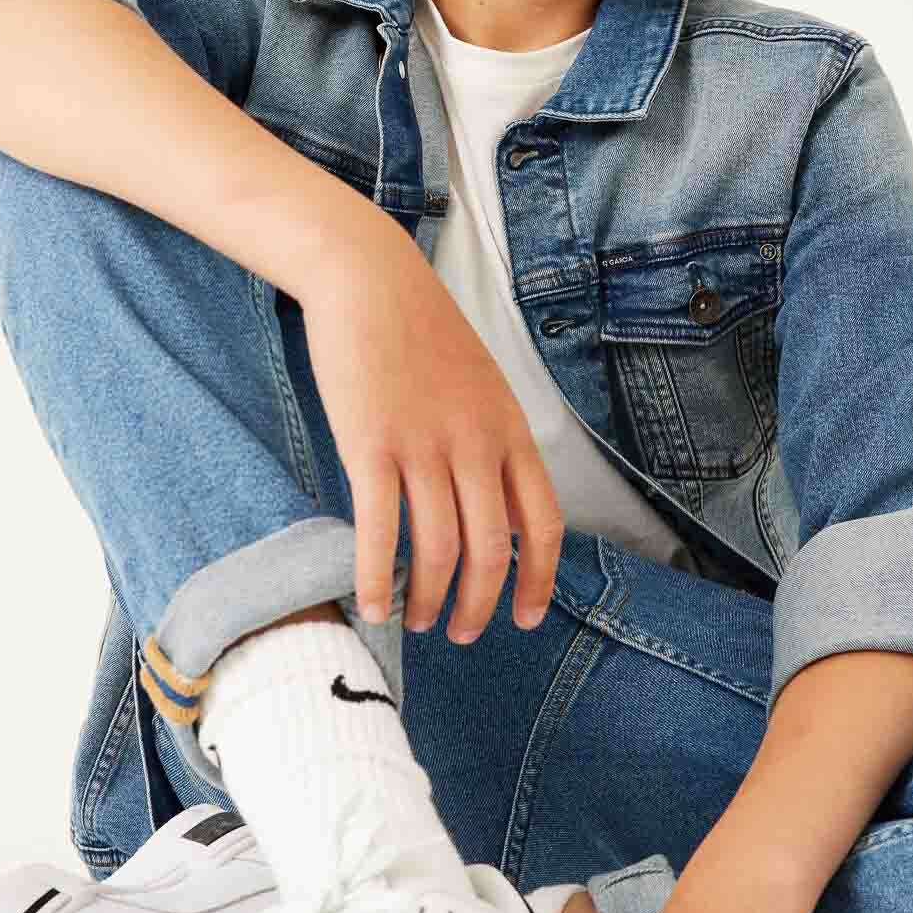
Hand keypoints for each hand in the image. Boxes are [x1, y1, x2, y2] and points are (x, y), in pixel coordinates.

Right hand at [300, 221, 563, 641]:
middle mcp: (475, 443)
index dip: (540, 580)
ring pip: (438, 548)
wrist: (369, 279)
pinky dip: (377, 576)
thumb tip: (496, 512)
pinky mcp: (371, 444)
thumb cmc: (420, 332)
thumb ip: (493, 444)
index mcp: (509, 430)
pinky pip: (379, 528)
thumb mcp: (482, 386)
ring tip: (417, 620)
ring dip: (430, 599)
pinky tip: (372, 603)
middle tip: (462, 633)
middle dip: (480, 605)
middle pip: (492, 550)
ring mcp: (424, 444)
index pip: (543, 523)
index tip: (527, 617)